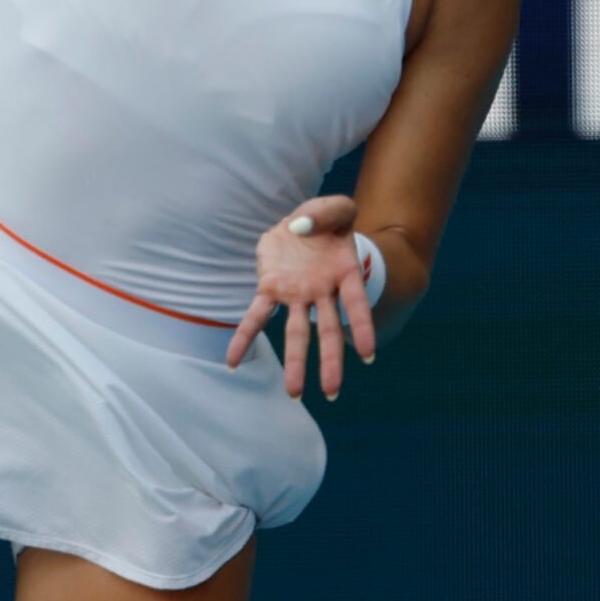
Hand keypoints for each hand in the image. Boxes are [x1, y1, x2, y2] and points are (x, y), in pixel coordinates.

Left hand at [223, 193, 377, 400]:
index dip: (361, 327)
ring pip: (297, 332)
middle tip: (331, 391)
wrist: (302, 222)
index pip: (356, 304)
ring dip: (296, 362)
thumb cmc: (326, 220)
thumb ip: (326, 213)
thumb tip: (300, 228)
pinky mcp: (271, 289)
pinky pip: (256, 317)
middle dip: (329, 360)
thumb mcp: (336, 207)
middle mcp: (322, 292)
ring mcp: (296, 294)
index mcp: (345, 274)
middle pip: (327, 328)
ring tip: (294, 393)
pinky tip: (232, 362)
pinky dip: (243, 338)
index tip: (368, 354)